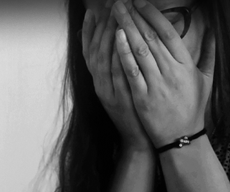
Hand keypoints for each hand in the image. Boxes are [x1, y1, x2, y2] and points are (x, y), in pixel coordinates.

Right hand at [82, 1, 151, 152]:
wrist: (139, 141)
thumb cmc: (134, 112)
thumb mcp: (121, 89)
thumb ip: (118, 69)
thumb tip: (118, 45)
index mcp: (99, 82)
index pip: (90, 51)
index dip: (90, 30)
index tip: (94, 12)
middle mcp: (100, 85)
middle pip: (96, 50)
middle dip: (101, 26)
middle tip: (106, 7)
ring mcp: (109, 92)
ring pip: (104, 58)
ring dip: (108, 34)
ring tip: (114, 14)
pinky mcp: (121, 98)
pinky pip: (117, 71)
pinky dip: (117, 53)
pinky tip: (122, 38)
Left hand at [110, 0, 214, 147]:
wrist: (182, 138)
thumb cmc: (193, 108)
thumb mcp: (206, 80)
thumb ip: (210, 54)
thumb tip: (213, 32)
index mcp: (186, 65)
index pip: (169, 33)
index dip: (153, 15)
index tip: (140, 2)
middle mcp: (172, 72)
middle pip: (151, 38)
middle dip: (135, 16)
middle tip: (121, 1)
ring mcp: (157, 85)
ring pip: (140, 50)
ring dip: (126, 28)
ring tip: (116, 12)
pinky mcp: (143, 98)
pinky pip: (132, 71)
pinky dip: (123, 53)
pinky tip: (116, 37)